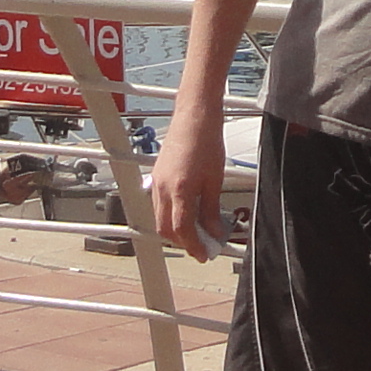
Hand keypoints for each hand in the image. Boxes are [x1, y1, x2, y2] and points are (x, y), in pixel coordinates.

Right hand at [148, 103, 227, 259]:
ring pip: (159, 218)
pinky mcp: (156, 176)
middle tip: (202, 246)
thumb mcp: (214, 180)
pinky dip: (170, 215)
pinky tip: (187, 213)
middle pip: (165, 229)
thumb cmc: (207, 141)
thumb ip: (212, 209)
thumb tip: (215, 231)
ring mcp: (156, 182)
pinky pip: (158, 205)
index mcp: (179, 190)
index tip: (204, 255)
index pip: (182, 230)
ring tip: (197, 232)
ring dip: (175, 230)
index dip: (193, 246)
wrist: (194, 116)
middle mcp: (162, 189)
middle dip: (182, 242)